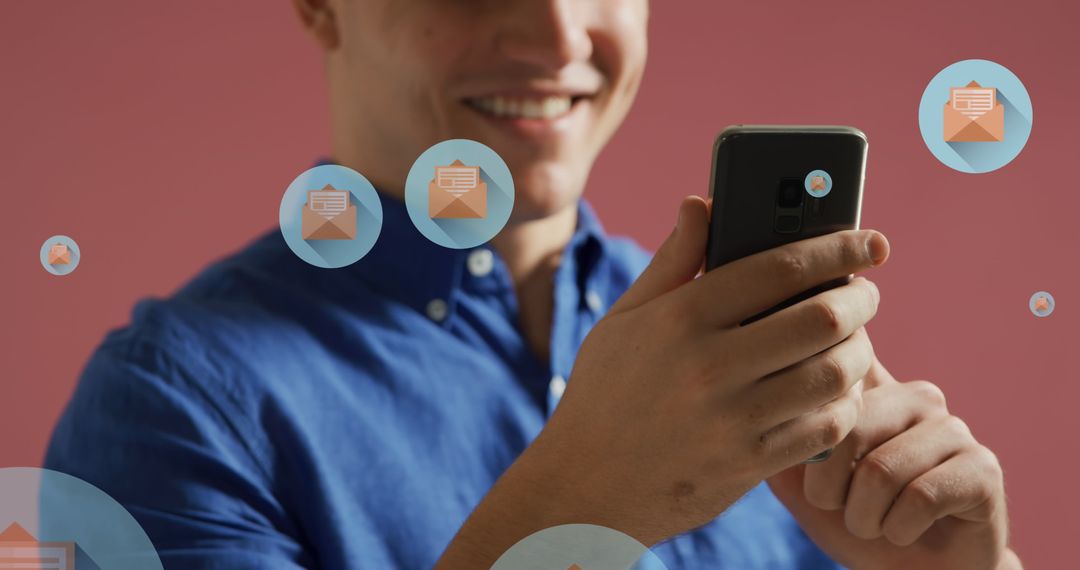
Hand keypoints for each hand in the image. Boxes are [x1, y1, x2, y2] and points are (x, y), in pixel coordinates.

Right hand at [437, 194, 890, 569]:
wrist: (584, 485)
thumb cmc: (604, 392)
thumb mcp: (625, 318)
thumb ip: (673, 260)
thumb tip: (702, 202)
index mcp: (681, 317)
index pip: (781, 267)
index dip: (837, 248)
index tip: (869, 242)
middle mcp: (710, 365)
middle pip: (822, 317)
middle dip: (861, 299)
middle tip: (865, 293)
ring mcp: (733, 419)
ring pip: (834, 373)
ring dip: (859, 351)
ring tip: (852, 341)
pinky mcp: (750, 464)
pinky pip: (826, 427)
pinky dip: (844, 404)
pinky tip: (833, 392)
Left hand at [767, 357, 1020, 569]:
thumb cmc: (854, 519)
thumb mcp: (799, 480)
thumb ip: (777, 439)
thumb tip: (752, 405)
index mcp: (870, 388)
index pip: (834, 374)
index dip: (807, 416)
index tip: (801, 451)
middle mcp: (914, 395)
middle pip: (847, 427)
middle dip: (828, 488)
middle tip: (838, 509)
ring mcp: (953, 428)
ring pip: (881, 469)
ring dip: (864, 517)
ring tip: (872, 524)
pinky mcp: (982, 469)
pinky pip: (921, 497)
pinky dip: (897, 530)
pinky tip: (904, 532)